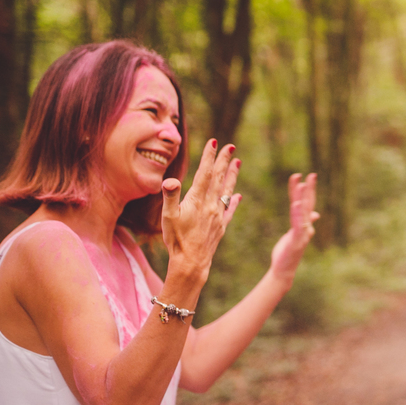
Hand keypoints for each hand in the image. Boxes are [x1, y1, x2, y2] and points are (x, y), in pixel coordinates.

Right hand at [161, 140, 240, 274]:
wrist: (191, 263)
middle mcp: (210, 205)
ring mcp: (217, 216)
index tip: (214, 141)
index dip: (209, 156)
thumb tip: (171, 180)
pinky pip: (229, 210)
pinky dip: (233, 201)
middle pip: (219, 178)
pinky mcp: (220, 227)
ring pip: (226, 191)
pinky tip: (238, 195)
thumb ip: (170, 196)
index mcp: (197, 200)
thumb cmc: (176, 240)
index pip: (205, 173)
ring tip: (238, 162)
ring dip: (232, 175)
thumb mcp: (168, 217)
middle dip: (224, 160)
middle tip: (231, 146)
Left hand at [269, 173, 319, 283]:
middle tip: (312, 175)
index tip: (303, 176)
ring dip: (303, 197)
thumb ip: (303, 221)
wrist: (284, 268)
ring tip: (303, 184)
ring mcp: (303, 233)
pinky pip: (298, 224)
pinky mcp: (298, 240)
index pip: (305, 203)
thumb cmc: (288, 252)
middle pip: (308, 204)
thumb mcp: (296, 234)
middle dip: (310, 190)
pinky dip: (298, 213)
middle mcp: (306, 226)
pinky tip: (296, 203)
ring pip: (304, 212)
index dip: (304, 191)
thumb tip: (316, 214)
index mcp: (304, 224)